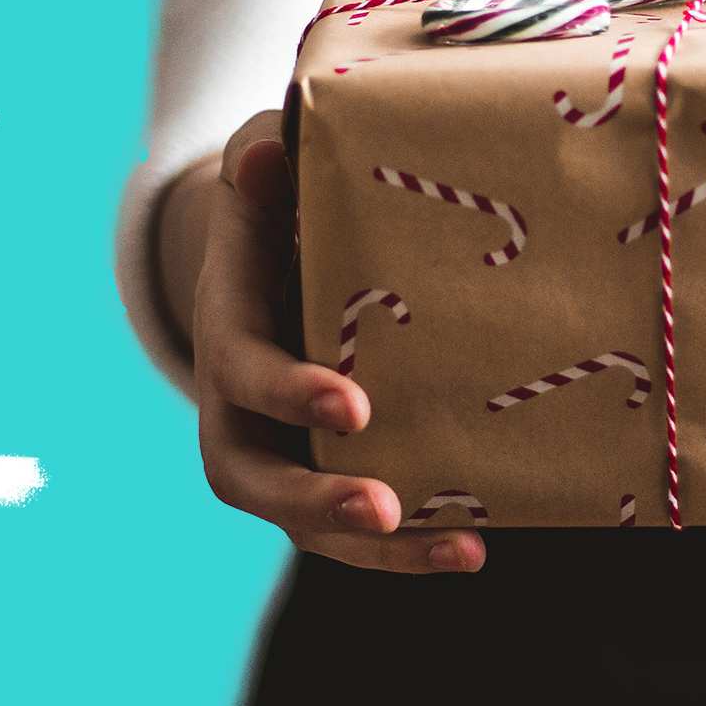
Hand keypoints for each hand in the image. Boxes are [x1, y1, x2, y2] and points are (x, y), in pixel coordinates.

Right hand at [192, 110, 485, 572]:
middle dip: (317, 499)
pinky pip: (356, 529)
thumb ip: (265, 163)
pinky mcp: (324, 474)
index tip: (354, 404)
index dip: (291, 392)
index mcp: (229, 332)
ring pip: (307, 523)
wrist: (273, 256)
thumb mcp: (267, 173)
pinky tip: (476, 546)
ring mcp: (281, 451)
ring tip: (462, 550)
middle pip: (255, 479)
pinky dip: (410, 548)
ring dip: (379, 550)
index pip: (244, 373)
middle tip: (383, 507)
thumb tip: (267, 155)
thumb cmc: (279, 206)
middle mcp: (240, 410)